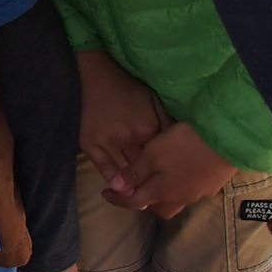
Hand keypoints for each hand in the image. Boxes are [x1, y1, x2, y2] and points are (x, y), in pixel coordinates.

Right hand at [77, 50, 164, 188]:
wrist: (95, 76)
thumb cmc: (127, 88)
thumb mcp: (154, 101)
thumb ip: (167, 124)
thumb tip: (181, 144)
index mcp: (148, 129)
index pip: (161, 159)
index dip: (165, 170)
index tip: (172, 180)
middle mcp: (129, 138)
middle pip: (143, 169)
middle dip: (151, 180)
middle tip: (158, 192)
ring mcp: (108, 142)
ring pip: (124, 172)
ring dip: (133, 184)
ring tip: (141, 194)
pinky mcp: (89, 143)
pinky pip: (103, 167)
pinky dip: (112, 179)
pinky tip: (119, 188)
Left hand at [104, 119, 234, 218]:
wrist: (226, 141)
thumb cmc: (183, 145)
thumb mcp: (152, 155)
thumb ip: (135, 173)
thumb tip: (119, 188)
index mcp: (160, 192)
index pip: (133, 202)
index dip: (117, 199)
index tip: (105, 193)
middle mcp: (179, 198)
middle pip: (158, 208)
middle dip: (146, 201)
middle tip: (137, 186)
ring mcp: (198, 193)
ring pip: (176, 200)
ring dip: (165, 193)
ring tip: (159, 177)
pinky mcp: (212, 185)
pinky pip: (191, 191)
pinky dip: (181, 185)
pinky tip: (182, 171)